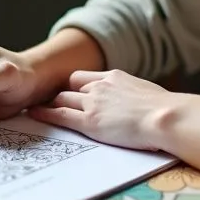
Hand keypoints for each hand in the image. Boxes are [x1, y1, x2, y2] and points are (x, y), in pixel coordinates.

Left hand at [28, 69, 177, 151]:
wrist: (166, 116)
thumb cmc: (166, 109)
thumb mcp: (146, 93)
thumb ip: (133, 95)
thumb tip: (139, 104)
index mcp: (114, 77)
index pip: (84, 77)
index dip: (74, 86)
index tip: (68, 92)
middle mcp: (99, 87)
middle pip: (69, 87)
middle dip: (59, 95)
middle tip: (48, 102)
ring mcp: (92, 104)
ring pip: (62, 99)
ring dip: (50, 104)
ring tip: (36, 109)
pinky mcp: (89, 122)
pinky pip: (59, 115)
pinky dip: (44, 114)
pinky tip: (33, 115)